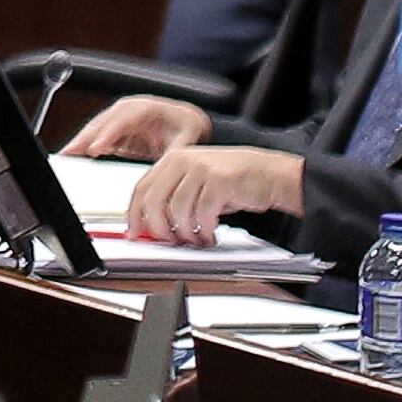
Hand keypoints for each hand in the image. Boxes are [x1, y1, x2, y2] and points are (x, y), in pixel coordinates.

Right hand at [68, 93, 210, 162]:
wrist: (187, 120)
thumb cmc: (186, 125)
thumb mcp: (186, 139)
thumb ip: (174, 151)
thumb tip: (166, 165)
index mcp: (145, 108)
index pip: (122, 120)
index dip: (108, 134)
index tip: (97, 148)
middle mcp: (128, 109)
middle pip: (102, 122)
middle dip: (85, 137)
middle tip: (70, 152)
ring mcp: (120, 117)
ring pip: (96, 128)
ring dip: (81, 141)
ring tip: (66, 155)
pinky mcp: (116, 128)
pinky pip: (98, 136)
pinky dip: (85, 145)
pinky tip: (75, 154)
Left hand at [124, 145, 306, 242]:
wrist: (268, 173)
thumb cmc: (232, 181)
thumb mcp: (195, 182)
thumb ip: (172, 197)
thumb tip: (149, 224)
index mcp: (172, 159)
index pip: (141, 189)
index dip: (134, 215)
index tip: (134, 233)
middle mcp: (183, 160)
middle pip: (154, 201)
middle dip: (158, 228)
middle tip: (169, 241)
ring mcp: (202, 169)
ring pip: (178, 211)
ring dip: (185, 233)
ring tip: (195, 239)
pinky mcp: (220, 181)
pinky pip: (202, 215)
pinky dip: (204, 231)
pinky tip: (209, 234)